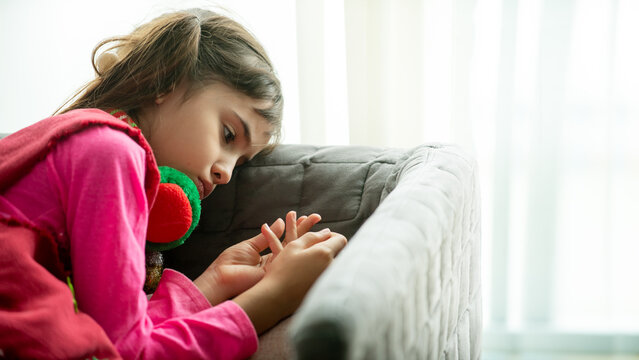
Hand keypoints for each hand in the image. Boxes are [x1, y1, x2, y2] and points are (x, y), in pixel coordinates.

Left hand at [193, 211, 321, 305]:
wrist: (219, 281)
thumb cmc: (229, 265)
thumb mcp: (250, 246)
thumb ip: (267, 236)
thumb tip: (280, 221)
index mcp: (270, 257)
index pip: (288, 241)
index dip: (297, 229)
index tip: (305, 217)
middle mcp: (277, 263)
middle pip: (295, 244)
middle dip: (307, 230)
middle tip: (317, 218)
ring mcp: (277, 269)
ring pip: (295, 249)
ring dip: (305, 233)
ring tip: (313, 220)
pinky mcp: (274, 273)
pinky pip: (284, 254)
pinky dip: (292, 241)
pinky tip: (298, 226)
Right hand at [234, 226, 347, 332]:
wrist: (277, 297)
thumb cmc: (282, 270)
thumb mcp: (294, 246)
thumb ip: (312, 236)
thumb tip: (327, 232)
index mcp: (324, 253)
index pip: (341, 240)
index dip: (331, 236)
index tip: (320, 238)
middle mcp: (331, 267)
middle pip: (339, 253)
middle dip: (329, 249)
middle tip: (312, 251)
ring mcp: (330, 280)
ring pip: (334, 265)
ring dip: (326, 261)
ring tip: (309, 264)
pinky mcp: (326, 291)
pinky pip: (330, 277)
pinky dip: (322, 273)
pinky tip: (309, 276)